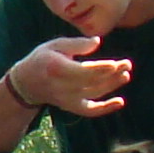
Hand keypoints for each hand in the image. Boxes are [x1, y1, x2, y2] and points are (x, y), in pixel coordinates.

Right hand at [13, 36, 130, 118]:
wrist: (26, 83)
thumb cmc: (43, 59)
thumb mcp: (54, 45)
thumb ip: (76, 44)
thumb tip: (98, 42)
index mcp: (57, 68)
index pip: (83, 71)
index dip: (101, 69)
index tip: (116, 64)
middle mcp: (62, 85)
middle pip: (92, 81)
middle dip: (112, 74)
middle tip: (127, 64)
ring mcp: (67, 98)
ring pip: (95, 93)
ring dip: (112, 85)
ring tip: (126, 74)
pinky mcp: (71, 106)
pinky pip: (90, 111)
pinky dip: (106, 108)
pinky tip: (120, 102)